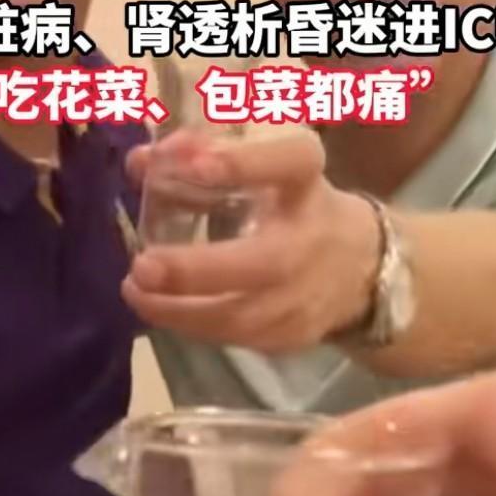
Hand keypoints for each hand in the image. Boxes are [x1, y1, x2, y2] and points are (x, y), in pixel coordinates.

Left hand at [122, 128, 380, 351]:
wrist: (360, 269)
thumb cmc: (293, 205)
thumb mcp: (262, 168)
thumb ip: (201, 157)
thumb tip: (139, 163)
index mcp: (307, 184)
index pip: (291, 163)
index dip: (245, 163)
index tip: (195, 165)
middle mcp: (312, 240)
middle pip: (262, 262)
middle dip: (194, 270)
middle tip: (142, 267)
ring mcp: (306, 296)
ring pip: (238, 315)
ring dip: (178, 310)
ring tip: (135, 292)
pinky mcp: (293, 336)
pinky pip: (235, 338)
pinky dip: (192, 326)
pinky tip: (161, 309)